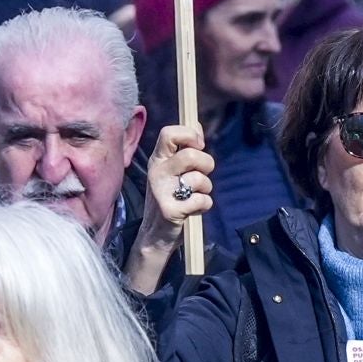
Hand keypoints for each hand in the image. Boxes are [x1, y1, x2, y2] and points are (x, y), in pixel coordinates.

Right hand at [123, 124, 213, 293]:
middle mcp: (157, 171)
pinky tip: (194, 209)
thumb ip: (184, 148)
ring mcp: (161, 191)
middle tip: (203, 174)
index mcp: (158, 159)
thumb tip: (197, 126)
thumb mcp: (172, 170)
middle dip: (207, 164)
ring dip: (206, 188)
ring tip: (196, 195)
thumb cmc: (169, 197)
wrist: (155, 234)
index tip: (198, 145)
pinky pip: (202, 200)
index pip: (169, 132)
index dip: (189, 135)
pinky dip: (204, 205)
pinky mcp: (170, 210)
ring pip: (199, 179)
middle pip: (191, 155)